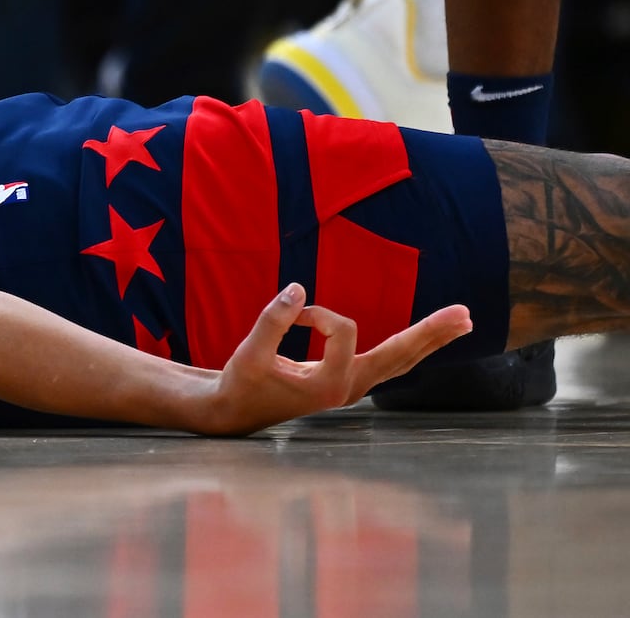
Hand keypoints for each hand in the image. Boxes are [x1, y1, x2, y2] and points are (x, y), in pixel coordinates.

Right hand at [200, 283, 472, 435]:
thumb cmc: (241, 384)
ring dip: (430, 338)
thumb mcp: (250, 352)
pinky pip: (389, 361)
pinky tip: (428, 337)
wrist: (235, 412)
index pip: (341, 330)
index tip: (290, 313)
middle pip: (400, 356)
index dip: (315, 313)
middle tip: (466, 313)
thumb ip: (274, 320)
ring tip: (463, 320)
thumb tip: (298, 289)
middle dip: (431, 333)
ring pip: (401, 360)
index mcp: (328, 385)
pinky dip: (411, 345)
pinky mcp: (349, 380)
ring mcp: (353, 387)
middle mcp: (348, 389)